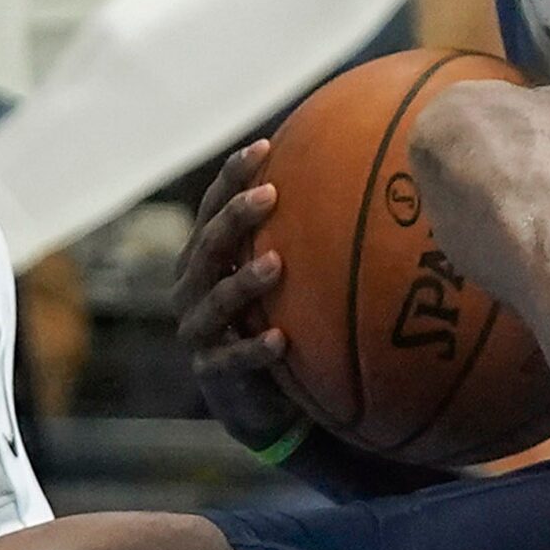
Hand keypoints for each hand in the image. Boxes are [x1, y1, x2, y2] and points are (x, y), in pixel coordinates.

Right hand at [172, 141, 304, 450]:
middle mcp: (191, 289)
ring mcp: (198, 331)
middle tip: (271, 195)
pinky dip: (254, 350)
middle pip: (209, 244)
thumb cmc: (271, 321)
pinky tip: (280, 340)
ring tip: (276, 263)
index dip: (232, 177)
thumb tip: (358, 178)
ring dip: (245, 280)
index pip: (211, 207)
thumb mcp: (280, 279)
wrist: (257, 402)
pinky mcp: (211, 373)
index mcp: (203, 258)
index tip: (264, 147)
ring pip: (217, 299)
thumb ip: (298, 238)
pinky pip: (233, 359)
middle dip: (237, 217)